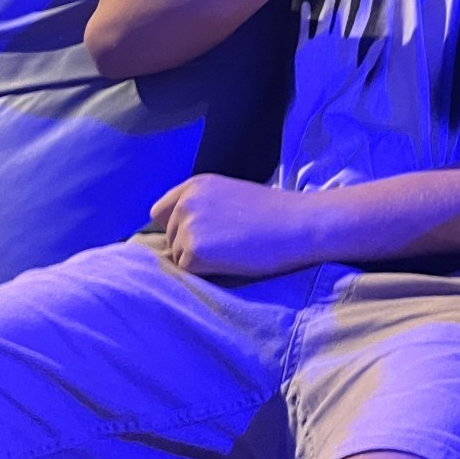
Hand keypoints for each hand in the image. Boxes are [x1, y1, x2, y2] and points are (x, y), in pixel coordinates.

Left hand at [150, 174, 327, 277]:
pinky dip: (205, 273)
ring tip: (231, 253)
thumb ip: (203, 207)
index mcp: (195, 185)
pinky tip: (231, 262)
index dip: (176, 227)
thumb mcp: (231, 196)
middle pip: (168, 237)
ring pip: (177, 256)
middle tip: (225, 245)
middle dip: (188, 245)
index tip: (200, 235)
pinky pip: (187, 272)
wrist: (299, 225)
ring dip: (198, 260)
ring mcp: (188, 227)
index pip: (160, 212)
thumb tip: (181, 232)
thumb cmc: (275, 214)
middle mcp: (186, 202)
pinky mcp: (194, 252)